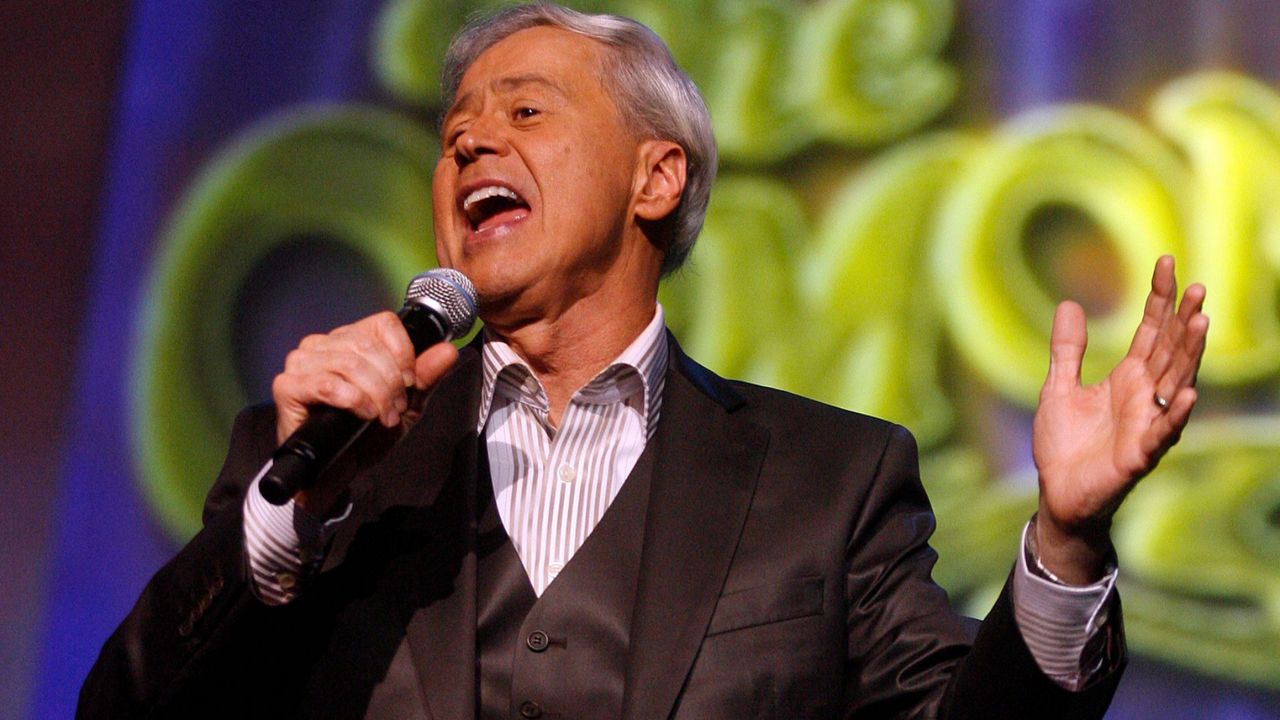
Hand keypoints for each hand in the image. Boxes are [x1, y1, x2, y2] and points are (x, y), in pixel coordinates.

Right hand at [270, 311, 458, 510]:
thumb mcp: (406, 406)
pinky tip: (361, 415)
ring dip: (374, 394)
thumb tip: (448, 351)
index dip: (403, 353)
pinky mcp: (287, 386)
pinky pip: (326, 383)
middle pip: (368, 345)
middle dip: (391, 382)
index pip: (384, 323)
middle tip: (394, 410)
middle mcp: (323, 344)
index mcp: (350, 339)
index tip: (409, 384)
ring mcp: (301, 362)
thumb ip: (426, 377)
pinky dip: (353, 400)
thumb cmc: (365, 436)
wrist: (338, 472)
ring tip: (379, 416)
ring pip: (349, 362)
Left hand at [1031, 255, 1207, 583]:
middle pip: (1170, 352)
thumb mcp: (1058, 388)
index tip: (1167, 263)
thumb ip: (1067, 350)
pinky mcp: (1139, 455)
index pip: (1151, 332)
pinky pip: (1162, 433)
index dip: (1160, 300)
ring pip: (1174, 384)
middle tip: (1198, 287)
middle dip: (1184, 321)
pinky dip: (1174, 414)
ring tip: (1201, 323)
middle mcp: (1145, 397)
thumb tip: (1069, 303)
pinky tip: (1188, 393)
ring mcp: (1146, 424)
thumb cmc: (1064, 445)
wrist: (1058, 494)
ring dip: (1188, 356)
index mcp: (1128, 379)